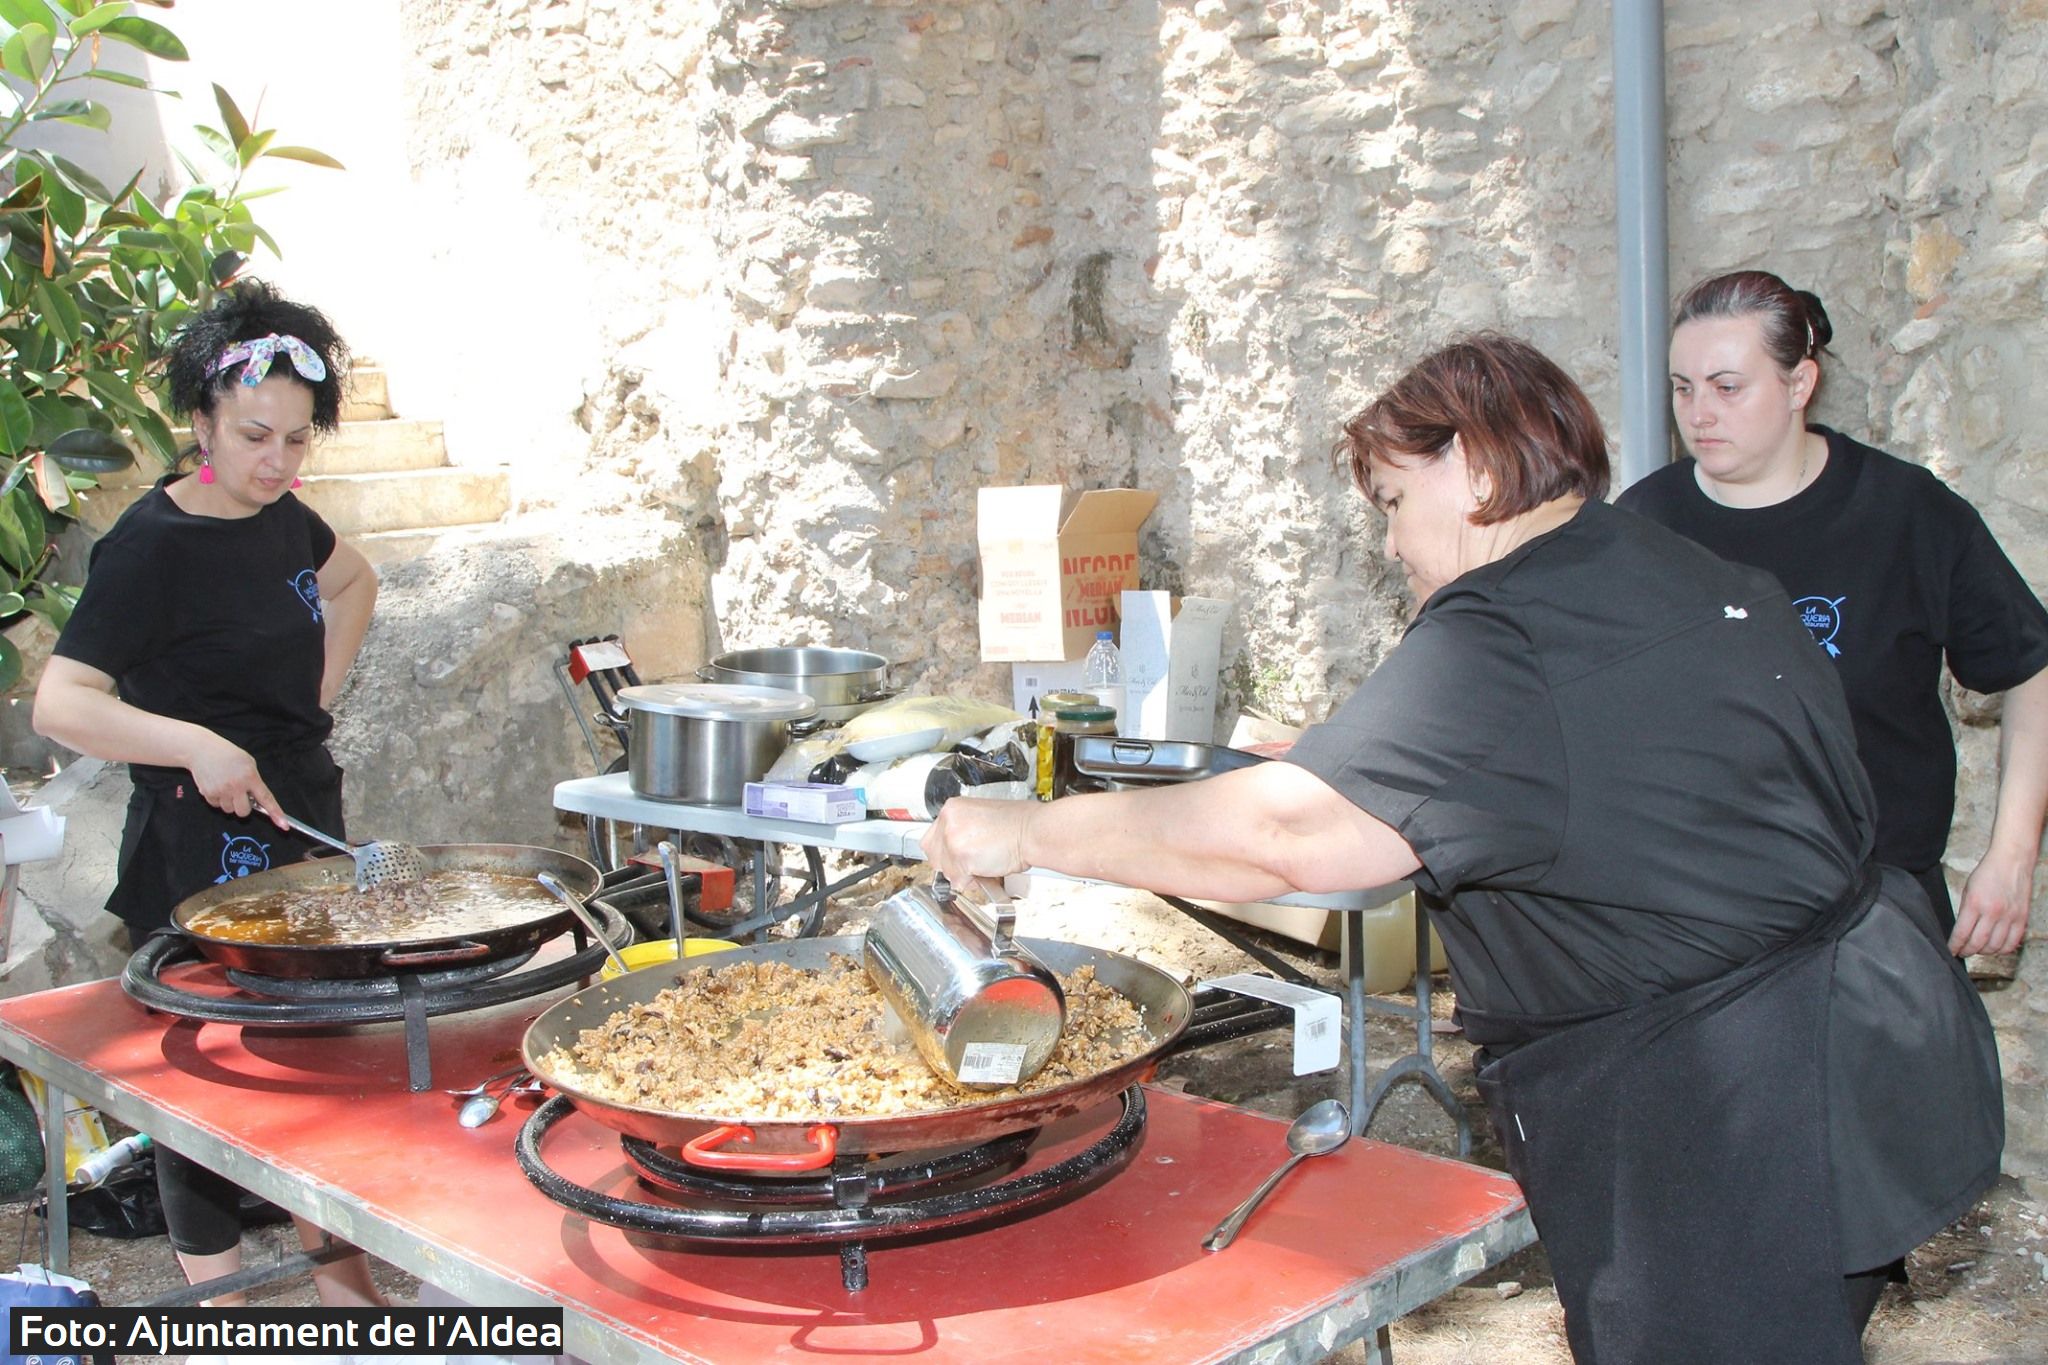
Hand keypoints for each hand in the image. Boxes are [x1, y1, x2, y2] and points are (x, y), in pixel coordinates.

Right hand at [184, 730, 285, 826]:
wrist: (202, 750)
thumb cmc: (228, 755)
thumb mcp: (248, 763)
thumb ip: (254, 781)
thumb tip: (258, 800)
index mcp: (250, 777)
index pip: (266, 798)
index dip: (275, 813)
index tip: (284, 825)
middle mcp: (236, 786)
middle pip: (244, 812)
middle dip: (244, 807)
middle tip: (240, 794)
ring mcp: (221, 791)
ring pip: (229, 810)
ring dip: (230, 803)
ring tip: (226, 786)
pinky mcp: (208, 794)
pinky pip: (217, 806)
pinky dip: (218, 800)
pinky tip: (216, 786)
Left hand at [921, 798, 1035, 885]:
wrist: (1033, 830)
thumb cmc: (1018, 824)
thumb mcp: (982, 818)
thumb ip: (962, 832)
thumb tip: (953, 852)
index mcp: (953, 808)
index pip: (932, 839)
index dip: (946, 853)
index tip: (956, 858)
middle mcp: (948, 820)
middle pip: (934, 856)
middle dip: (952, 866)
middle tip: (973, 864)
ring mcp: (952, 838)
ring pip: (945, 871)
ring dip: (964, 875)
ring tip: (985, 865)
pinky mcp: (960, 856)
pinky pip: (958, 881)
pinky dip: (973, 882)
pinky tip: (987, 870)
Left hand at [1951, 847, 2034, 956]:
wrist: (2012, 861)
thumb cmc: (1988, 873)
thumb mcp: (1968, 890)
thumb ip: (1965, 912)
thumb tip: (1961, 932)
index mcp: (1975, 904)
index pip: (1961, 934)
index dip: (1954, 946)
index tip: (1951, 951)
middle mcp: (1993, 912)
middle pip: (1978, 943)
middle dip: (1967, 951)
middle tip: (1963, 952)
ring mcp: (2009, 917)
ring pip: (1995, 946)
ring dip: (1984, 952)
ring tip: (1978, 950)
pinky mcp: (2022, 918)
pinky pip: (2013, 942)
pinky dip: (2003, 949)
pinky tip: (1995, 947)